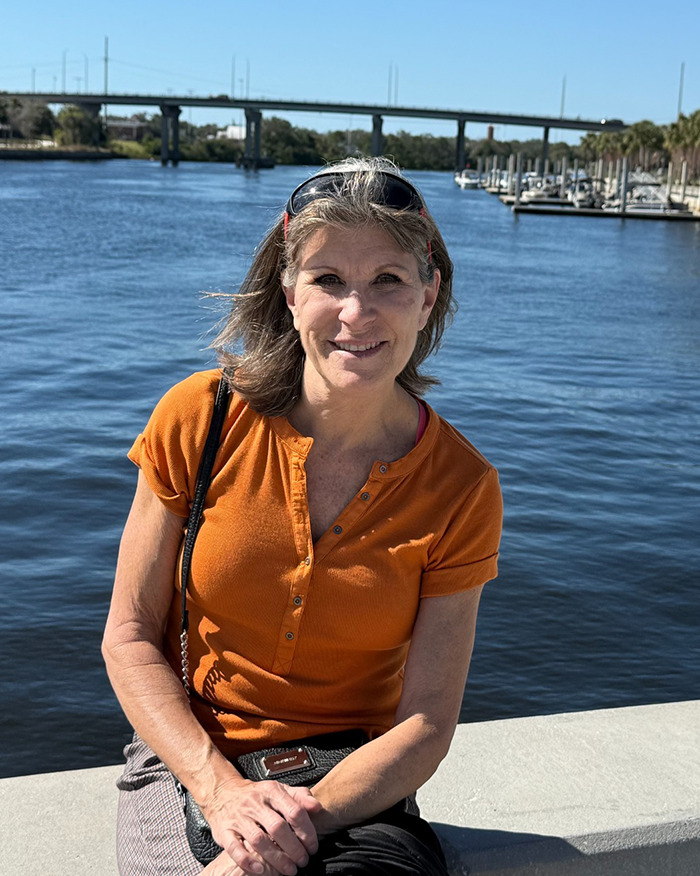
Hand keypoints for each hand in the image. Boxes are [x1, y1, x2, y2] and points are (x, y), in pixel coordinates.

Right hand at [202, 779, 322, 875]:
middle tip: (303, 861)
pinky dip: (247, 861)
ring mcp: (239, 817)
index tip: (312, 846)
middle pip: (278, 828)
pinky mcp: (225, 831)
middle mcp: (255, 803)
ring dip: (276, 858)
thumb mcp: (279, 789)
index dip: (307, 832)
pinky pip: (235, 848)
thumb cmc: (256, 795)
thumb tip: (317, 807)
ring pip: (259, 840)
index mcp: (272, 791)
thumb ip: (300, 797)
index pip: (294, 812)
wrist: (222, 792)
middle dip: (294, 848)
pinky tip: (260, 869)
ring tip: (289, 869)